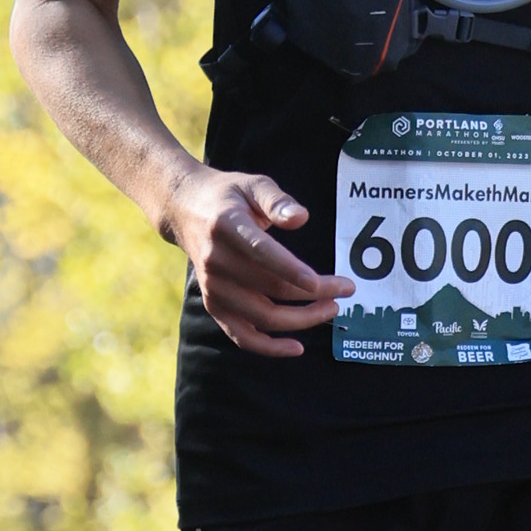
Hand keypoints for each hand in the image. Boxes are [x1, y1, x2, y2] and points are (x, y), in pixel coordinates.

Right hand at [168, 168, 354, 360]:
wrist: (184, 209)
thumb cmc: (228, 196)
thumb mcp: (253, 184)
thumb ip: (277, 200)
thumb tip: (301, 218)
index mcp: (226, 226)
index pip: (262, 253)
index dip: (294, 272)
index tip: (326, 283)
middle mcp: (215, 260)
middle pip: (270, 289)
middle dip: (314, 295)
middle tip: (345, 290)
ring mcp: (213, 287)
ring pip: (262, 316)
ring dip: (301, 320)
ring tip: (331, 308)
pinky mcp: (213, 304)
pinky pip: (241, 335)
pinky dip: (269, 347)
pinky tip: (297, 347)